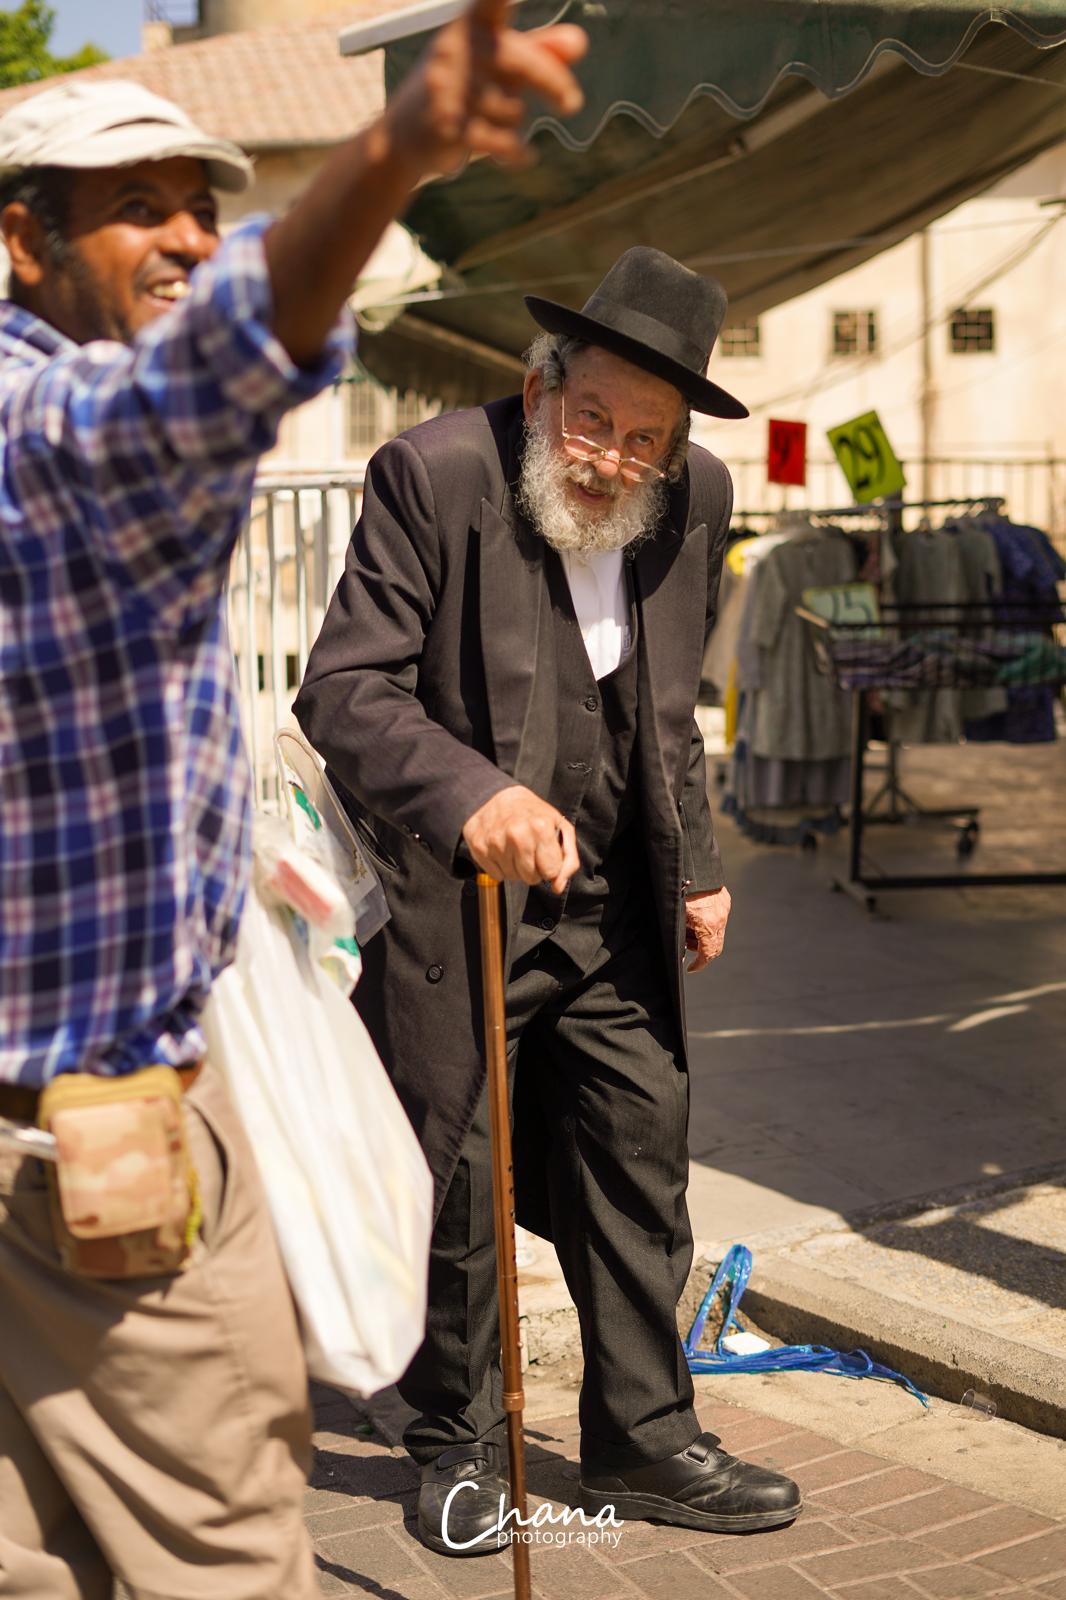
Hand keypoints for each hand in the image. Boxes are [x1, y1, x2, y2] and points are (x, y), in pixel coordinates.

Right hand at [386, 0, 586, 177]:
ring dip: (515, 123)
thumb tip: (580, 42)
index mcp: (470, 26)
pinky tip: (524, 155)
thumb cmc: (456, 89)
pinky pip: (504, 141)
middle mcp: (457, 50)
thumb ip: (539, 50)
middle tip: (573, 104)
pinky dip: (518, 152)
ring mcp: (450, 89)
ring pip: (513, 109)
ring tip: (494, 122)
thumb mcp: (494, 64)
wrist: (401, 137)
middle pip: (521, 62)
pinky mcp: (450, 126)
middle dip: (553, 83)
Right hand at [463, 785, 578, 892]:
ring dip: (516, 868)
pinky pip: (496, 875)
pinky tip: (502, 850)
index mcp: (541, 828)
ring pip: (513, 878)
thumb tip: (558, 887)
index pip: (550, 872)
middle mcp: (517, 834)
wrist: (496, 796)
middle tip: (530, 850)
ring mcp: (495, 842)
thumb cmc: (533, 814)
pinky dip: (501, 867)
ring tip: (515, 848)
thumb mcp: (560, 828)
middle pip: (531, 878)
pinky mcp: (479, 848)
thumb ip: (569, 860)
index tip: (545, 852)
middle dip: (533, 869)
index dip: (550, 865)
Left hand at [685, 886, 730, 973]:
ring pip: (717, 931)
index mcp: (708, 925)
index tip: (691, 968)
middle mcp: (719, 919)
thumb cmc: (681, 890)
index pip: (707, 954)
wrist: (695, 868)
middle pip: (715, 945)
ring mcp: (724, 909)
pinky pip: (717, 918)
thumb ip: (680, 933)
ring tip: (689, 926)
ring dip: (705, 935)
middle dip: (701, 949)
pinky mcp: (725, 901)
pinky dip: (708, 922)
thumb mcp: (678, 915)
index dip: (699, 964)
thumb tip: (679, 945)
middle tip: (687, 945)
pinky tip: (696, 915)